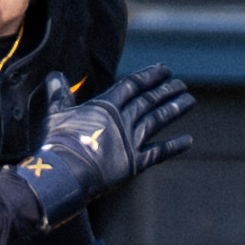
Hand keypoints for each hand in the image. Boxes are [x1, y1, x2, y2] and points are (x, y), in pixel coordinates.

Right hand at [10, 65, 194, 226]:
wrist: (66, 174)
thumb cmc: (56, 145)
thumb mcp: (55, 115)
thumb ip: (59, 95)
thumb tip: (55, 74)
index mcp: (105, 106)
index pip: (132, 85)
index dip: (149, 76)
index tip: (164, 69)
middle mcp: (122, 120)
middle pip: (149, 101)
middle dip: (166, 90)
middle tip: (181, 84)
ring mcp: (131, 142)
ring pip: (157, 120)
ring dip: (174, 109)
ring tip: (190, 100)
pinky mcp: (135, 164)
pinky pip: (159, 153)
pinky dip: (174, 146)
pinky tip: (189, 140)